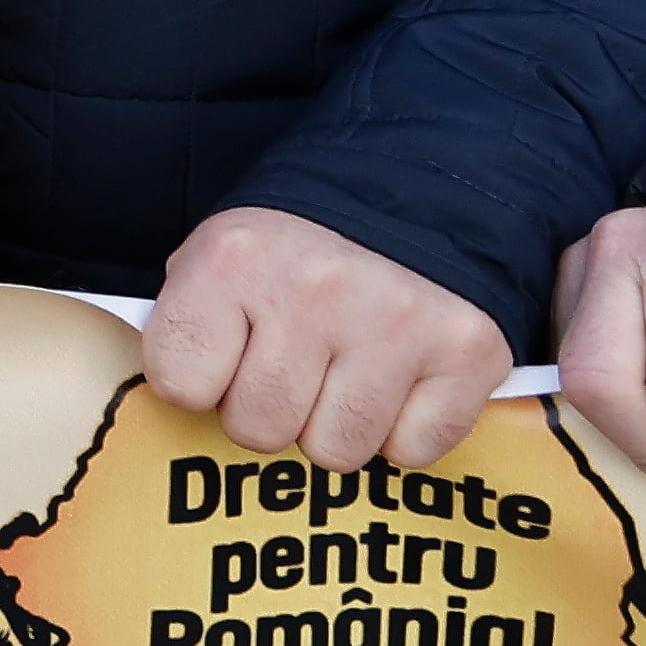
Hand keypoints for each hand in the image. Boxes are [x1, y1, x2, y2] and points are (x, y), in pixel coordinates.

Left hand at [146, 206, 511, 470]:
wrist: (417, 193)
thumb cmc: (299, 247)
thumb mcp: (220, 257)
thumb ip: (190, 325)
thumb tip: (178, 405)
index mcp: (234, 260)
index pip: (180, 383)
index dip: (200, 382)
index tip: (224, 356)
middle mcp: (315, 290)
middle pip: (259, 430)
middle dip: (270, 410)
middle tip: (293, 364)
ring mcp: (397, 323)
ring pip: (336, 452)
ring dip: (337, 425)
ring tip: (346, 367)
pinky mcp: (468, 354)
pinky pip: (411, 452)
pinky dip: (404, 429)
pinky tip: (399, 378)